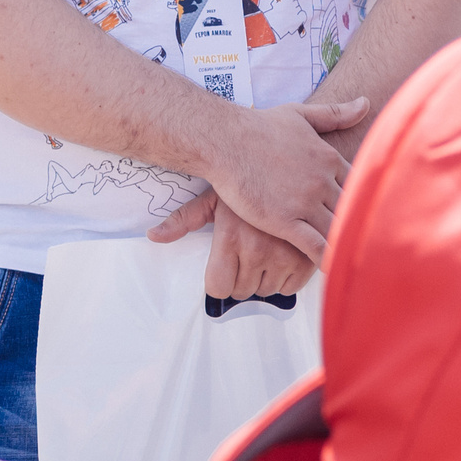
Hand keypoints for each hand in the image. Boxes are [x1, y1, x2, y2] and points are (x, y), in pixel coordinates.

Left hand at [148, 194, 315, 301]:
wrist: (293, 168)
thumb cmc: (247, 183)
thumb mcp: (213, 199)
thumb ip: (183, 220)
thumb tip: (152, 235)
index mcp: (231, 237)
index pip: (218, 288)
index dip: (220, 281)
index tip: (226, 269)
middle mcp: (258, 249)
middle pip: (241, 292)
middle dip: (242, 279)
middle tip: (248, 255)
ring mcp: (285, 255)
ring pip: (266, 292)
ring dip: (264, 280)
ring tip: (267, 253)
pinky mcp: (308, 257)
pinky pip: (290, 288)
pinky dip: (287, 278)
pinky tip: (285, 256)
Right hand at [165, 96, 366, 262]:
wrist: (226, 140)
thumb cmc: (259, 126)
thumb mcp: (301, 114)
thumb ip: (335, 113)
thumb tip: (365, 103)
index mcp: (329, 159)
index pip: (358, 186)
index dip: (362, 201)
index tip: (368, 213)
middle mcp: (322, 182)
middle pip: (351, 211)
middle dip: (359, 226)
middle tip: (369, 242)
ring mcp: (304, 202)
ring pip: (337, 229)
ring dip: (346, 243)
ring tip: (356, 259)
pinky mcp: (284, 220)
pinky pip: (314, 245)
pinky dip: (327, 257)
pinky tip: (333, 268)